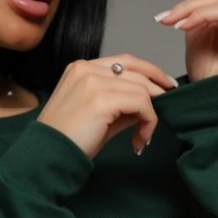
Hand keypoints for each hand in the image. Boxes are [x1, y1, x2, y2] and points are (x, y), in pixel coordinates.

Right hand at [37, 54, 176, 159]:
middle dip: (158, 89)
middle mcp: (86, 69)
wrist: (48, 156)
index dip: (149, 72)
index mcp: (81, 68)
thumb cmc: (69, 140)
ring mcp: (93, 81)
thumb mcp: (99, 115)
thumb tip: (149, 103)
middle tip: (169, 105)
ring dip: (150, 115)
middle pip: (136, 70)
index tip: (165, 86)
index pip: (125, 61)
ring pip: (141, 89)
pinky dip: (148, 123)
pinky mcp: (101, 99)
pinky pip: (141, 104)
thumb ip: (122, 104)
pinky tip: (139, 141)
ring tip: (143, 136)